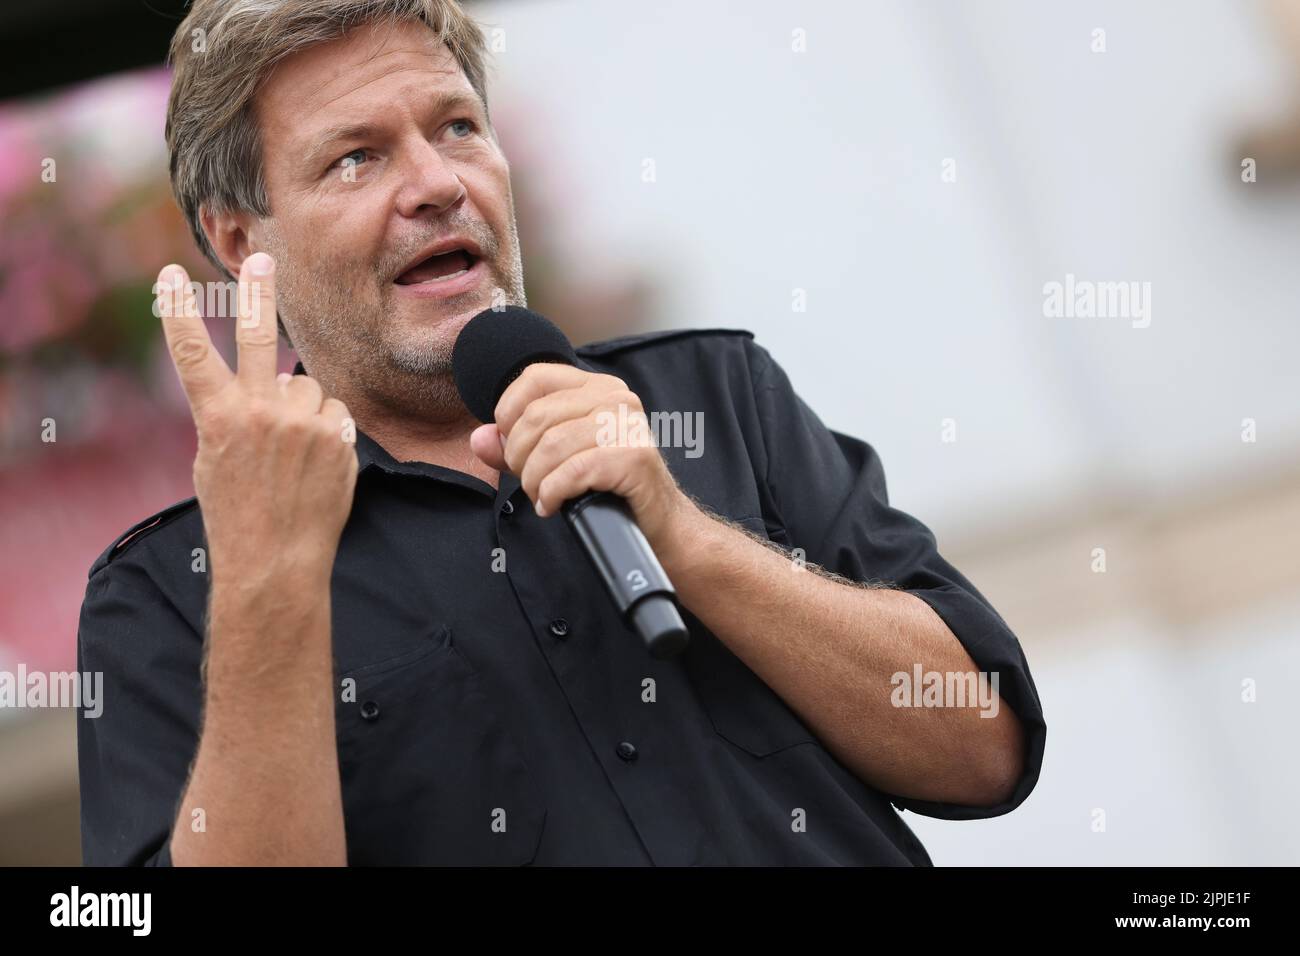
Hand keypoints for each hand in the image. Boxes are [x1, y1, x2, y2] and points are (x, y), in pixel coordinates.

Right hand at [155, 253, 357, 585]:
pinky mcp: (338, 436)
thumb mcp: (214, 461)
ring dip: (303, 408)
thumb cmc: (238, 513)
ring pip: (307, 387)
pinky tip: (316, 463)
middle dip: (255, 295)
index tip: (171, 276)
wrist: (277, 559)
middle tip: (260, 259)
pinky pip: (333, 412)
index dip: (178, 312)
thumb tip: (269, 384)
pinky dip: (327, 430)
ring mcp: (302, 423)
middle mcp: (260, 413)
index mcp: (219, 418)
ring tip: (293, 453)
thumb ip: (234, 416)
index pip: (192, 354)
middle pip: (257, 338)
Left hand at [468, 364, 699, 556]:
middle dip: (519, 457)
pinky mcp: (633, 457)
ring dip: (534, 481)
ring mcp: (627, 425)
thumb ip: (515, 447)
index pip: (534, 377)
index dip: (508, 411)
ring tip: (541, 497)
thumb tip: (480, 438)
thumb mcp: (557, 460)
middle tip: (529, 482)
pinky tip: (553, 506)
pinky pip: (572, 471)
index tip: (511, 445)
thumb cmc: (609, 488)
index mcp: (596, 387)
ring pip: (551, 446)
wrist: (660, 524)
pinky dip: (552, 493)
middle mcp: (615, 398)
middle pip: (537, 417)